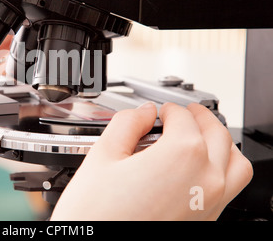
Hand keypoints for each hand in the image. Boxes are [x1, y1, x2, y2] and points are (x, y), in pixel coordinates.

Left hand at [0, 36, 11, 181]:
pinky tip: (17, 131)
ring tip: (28, 108)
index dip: (9, 48)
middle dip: (22, 78)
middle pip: (9, 77)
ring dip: (22, 105)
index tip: (19, 55)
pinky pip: (1, 132)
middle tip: (22, 88)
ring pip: (10, 104)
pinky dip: (13, 130)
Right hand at [51, 102, 252, 220]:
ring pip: (234, 163)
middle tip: (183, 113)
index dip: (169, 109)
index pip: (183, 118)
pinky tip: (199, 168)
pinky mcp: (206, 222)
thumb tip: (141, 113)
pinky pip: (230, 188)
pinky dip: (222, 169)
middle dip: (199, 117)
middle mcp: (204, 179)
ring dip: (221, 143)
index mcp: (181, 156)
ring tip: (200, 136)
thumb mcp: (103, 156)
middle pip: (217, 134)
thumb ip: (126, 124)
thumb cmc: (97, 214)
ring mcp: (210, 204)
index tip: (160, 110)